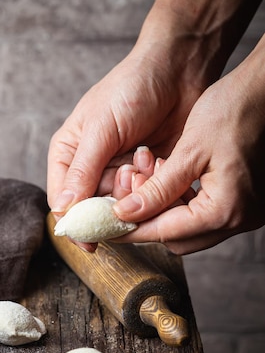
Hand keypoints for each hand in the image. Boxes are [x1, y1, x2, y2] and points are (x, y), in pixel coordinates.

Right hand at [47, 41, 205, 215]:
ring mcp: (119, 175)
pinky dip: (155, 188)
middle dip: (114, 201)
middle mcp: (91, 170)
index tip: (90, 240)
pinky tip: (159, 161)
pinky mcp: (146, 178)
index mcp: (68, 155)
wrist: (179, 71)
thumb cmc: (132, 88)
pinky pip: (147, 201)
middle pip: (94, 210)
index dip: (75, 222)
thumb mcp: (101, 128)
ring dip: (137, 191)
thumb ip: (83, 170)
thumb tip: (63, 209)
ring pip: (122, 208)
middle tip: (128, 177)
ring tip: (145, 158)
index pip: (62, 201)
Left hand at [112, 39, 264, 253]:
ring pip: (191, 233)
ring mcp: (247, 215)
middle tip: (122, 207)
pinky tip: (168, 189)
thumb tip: (124, 214)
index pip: (165, 231)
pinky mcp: (247, 207)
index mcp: (224, 209)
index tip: (105, 226)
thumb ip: (156, 189)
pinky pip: (207, 220)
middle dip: (148, 225)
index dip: (131, 229)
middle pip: (178, 240)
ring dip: (165, 218)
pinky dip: (184, 210)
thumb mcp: (188, 151)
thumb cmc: (232, 111)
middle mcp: (239, 220)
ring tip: (144, 191)